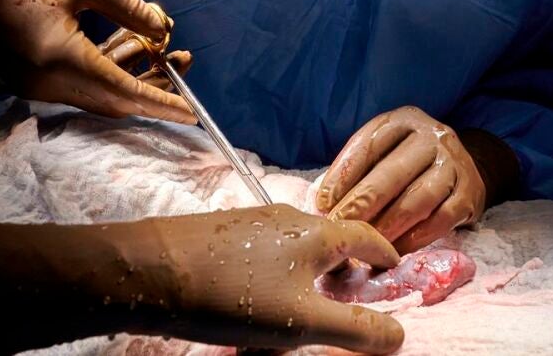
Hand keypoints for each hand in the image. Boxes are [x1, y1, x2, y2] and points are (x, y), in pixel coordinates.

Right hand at [0, 0, 193, 122]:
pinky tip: (127, 44)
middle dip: (152, 85)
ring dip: (130, 75)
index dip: (160, 101)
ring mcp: (33, 86)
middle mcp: (45, 83)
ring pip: (96, 94)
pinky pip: (78, 86)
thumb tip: (163, 30)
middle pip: (112, 100)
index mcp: (60, 58)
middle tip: (183, 60)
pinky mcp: (28, 80)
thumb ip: (129, 9)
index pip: (122, 92)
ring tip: (161, 47)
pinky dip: (106, 70)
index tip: (191, 110)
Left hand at [0, 205, 405, 354]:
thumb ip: (354, 330)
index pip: (366, 237)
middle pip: (332, 238)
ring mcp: (255, 222)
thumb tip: (398, 334)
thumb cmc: (233, 296)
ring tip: (306, 301)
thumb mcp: (301, 324)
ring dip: (312, 268)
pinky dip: (282, 268)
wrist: (153, 272)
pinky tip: (262, 295)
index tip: (394, 271)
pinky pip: (269, 248)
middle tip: (350, 293)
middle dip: (346, 266)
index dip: (385, 256)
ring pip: (298, 243)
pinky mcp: (226, 232)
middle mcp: (290, 218)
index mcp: (317, 235)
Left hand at [316, 106, 506, 253]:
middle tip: (340, 226)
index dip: (343, 175)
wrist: (463, 166)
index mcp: (404, 120)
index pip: (370, 144)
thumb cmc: (408, 161)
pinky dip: (416, 237)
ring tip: (366, 242)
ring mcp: (455, 164)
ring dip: (389, 224)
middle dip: (362, 202)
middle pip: (393, 172)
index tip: (323, 203)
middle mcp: (432, 137)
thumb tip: (324, 204)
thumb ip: (356, 168)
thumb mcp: (384, 150)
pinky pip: (441, 219)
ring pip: (419, 197)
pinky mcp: (470, 194)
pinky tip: (396, 249)